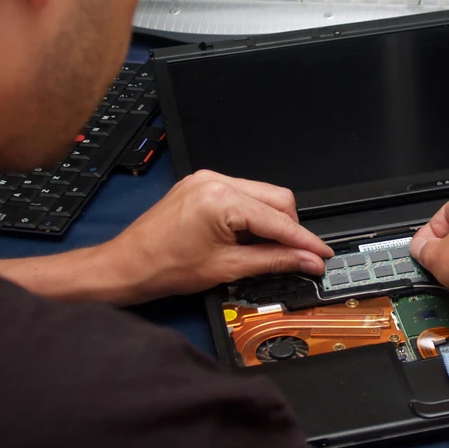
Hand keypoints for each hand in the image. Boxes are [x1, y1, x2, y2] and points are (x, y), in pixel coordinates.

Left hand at [103, 170, 332, 302]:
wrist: (126, 266)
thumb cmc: (164, 268)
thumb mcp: (227, 268)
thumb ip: (274, 260)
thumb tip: (306, 261)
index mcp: (220, 199)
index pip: (277, 219)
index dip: (304, 240)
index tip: (321, 254)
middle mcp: (215, 180)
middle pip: (276, 198)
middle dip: (290, 228)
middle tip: (300, 255)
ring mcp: (207, 179)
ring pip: (262, 194)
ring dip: (272, 221)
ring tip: (268, 249)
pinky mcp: (202, 184)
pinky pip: (242, 193)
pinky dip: (253, 214)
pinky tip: (249, 236)